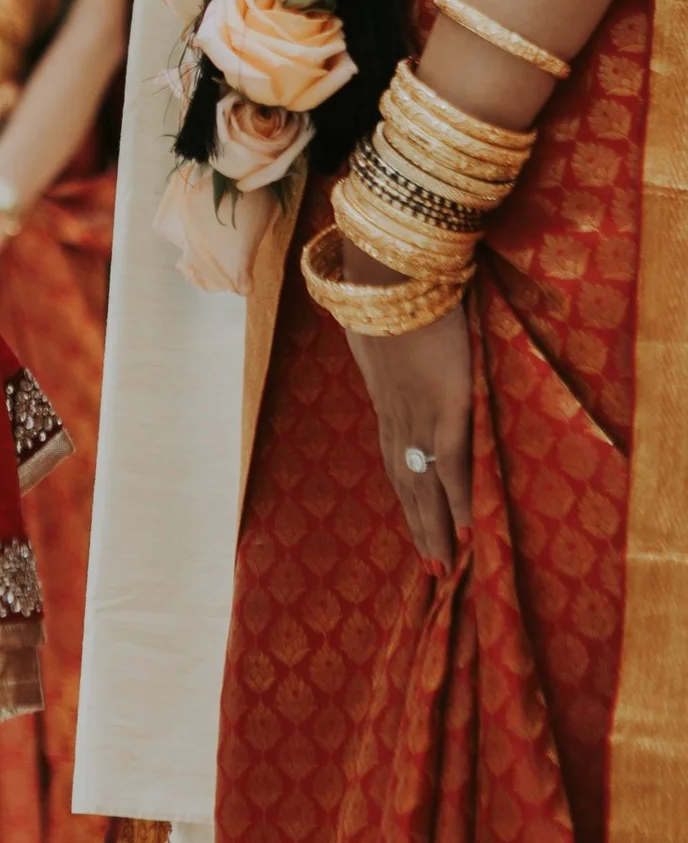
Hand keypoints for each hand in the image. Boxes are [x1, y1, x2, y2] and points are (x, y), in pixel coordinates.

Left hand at [344, 299, 473, 571]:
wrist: (391, 274)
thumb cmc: (387, 291)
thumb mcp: (377, 325)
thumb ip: (381, 343)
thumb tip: (373, 338)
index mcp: (385, 398)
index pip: (393, 456)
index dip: (404, 491)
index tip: (412, 522)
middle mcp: (398, 416)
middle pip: (406, 482)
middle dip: (418, 525)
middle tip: (430, 567)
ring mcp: (420, 416)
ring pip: (425, 485)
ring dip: (434, 526)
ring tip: (443, 564)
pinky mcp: (446, 408)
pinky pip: (453, 465)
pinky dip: (460, 501)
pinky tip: (469, 530)